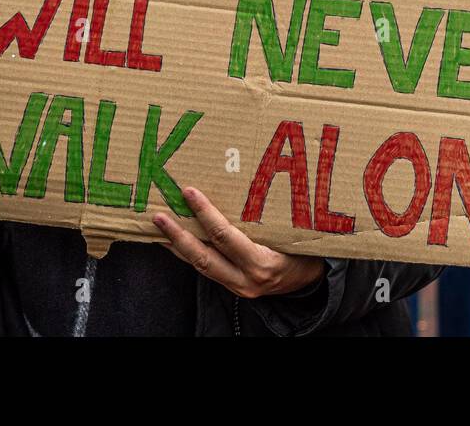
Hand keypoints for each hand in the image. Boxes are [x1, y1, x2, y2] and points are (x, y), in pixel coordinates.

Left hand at [153, 187, 325, 298]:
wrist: (311, 282)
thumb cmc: (303, 250)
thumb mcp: (289, 233)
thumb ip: (265, 217)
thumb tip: (240, 182)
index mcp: (261, 263)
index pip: (225, 236)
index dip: (205, 213)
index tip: (189, 192)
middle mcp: (246, 279)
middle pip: (203, 257)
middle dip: (178, 235)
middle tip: (159, 215)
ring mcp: (237, 286)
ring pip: (199, 266)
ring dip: (176, 245)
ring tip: (158, 227)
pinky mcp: (232, 286)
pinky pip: (205, 269)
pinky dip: (187, 253)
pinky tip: (174, 241)